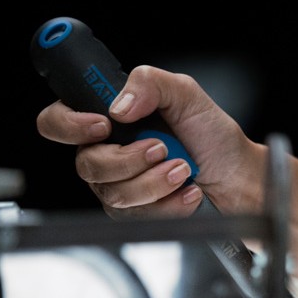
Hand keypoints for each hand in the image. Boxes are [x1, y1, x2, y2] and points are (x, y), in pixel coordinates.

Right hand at [35, 65, 266, 218]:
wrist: (240, 177)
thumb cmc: (214, 137)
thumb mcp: (186, 95)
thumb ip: (149, 83)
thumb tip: (118, 105)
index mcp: (110, 119)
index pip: (57, 121)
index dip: (70, 125)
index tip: (105, 125)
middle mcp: (108, 153)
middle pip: (86, 164)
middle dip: (129, 159)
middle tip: (162, 148)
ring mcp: (120, 185)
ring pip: (114, 193)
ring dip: (155, 181)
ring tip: (184, 168)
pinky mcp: (137, 213)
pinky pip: (137, 215)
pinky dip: (170, 202)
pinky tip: (189, 191)